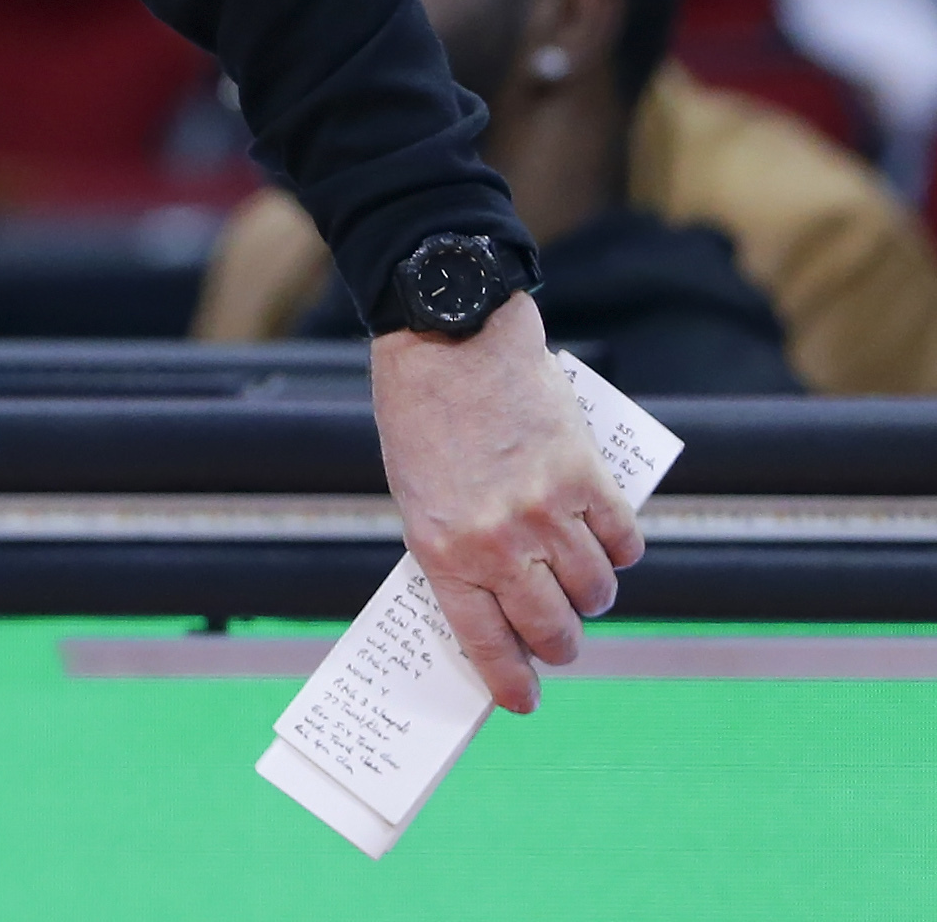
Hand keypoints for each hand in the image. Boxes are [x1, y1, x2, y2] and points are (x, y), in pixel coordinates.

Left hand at [369, 294, 643, 712]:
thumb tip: (497, 603)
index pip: (483, 641)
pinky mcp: (588, 479)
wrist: (451, 339)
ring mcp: (546, 512)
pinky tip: (607, 541)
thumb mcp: (417, 492)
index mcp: (441, 548)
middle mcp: (497, 541)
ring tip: (582, 585)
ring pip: (595, 591)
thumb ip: (455, 547)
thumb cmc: (422, 415)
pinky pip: (623, 543)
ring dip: (593, 596)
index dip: (509, 681)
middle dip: (561, 645)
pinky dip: (620, 550)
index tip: (524, 701)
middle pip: (552, 628)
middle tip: (561, 641)